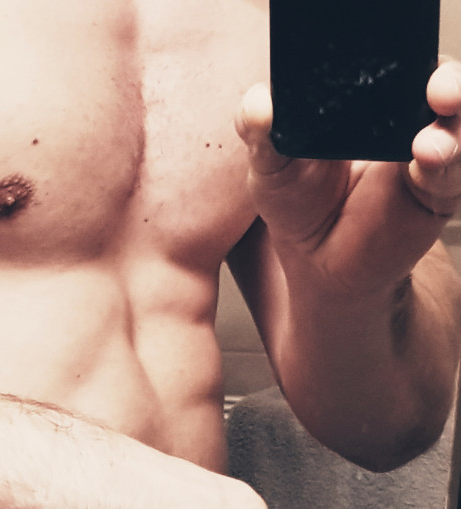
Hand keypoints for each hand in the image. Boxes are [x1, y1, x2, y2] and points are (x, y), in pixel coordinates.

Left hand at [235, 62, 460, 294]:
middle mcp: (405, 117)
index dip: (401, 52)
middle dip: (445, 78)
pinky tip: (428, 157)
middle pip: (439, 79)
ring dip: (455, 119)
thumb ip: (260, 134)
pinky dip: (446, 162)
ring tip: (428, 142)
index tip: (397, 51)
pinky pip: (452, 171)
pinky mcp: (438, 191)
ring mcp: (426, 152)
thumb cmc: (301, 207)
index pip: (394, 60)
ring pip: (457, 122)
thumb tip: (258, 103)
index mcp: (368, 99)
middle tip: (436, 89)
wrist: (322, 265)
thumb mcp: (272, 169)